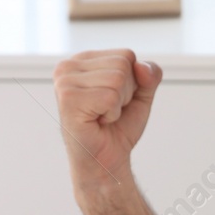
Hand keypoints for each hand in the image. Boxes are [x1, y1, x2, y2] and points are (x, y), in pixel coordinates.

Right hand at [51, 49, 162, 190]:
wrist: (105, 160)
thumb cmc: (117, 128)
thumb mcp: (140, 95)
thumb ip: (149, 74)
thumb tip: (141, 66)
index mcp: (82, 61)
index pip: (126, 55)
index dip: (131, 82)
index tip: (113, 100)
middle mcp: (68, 67)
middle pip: (123, 64)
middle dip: (125, 93)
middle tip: (107, 111)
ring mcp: (65, 82)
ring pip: (117, 78)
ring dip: (118, 105)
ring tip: (102, 116)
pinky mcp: (68, 99)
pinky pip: (110, 96)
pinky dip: (112, 114)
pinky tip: (97, 122)